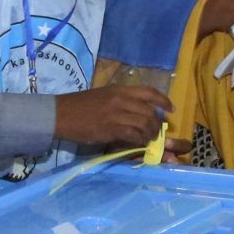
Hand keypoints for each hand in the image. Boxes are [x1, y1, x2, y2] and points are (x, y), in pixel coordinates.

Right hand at [54, 85, 170, 148]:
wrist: (62, 114)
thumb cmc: (81, 105)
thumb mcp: (104, 96)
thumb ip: (122, 100)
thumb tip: (138, 111)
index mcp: (120, 90)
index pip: (149, 92)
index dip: (163, 101)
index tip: (171, 109)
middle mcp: (121, 100)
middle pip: (149, 111)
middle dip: (157, 123)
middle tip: (157, 131)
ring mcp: (117, 115)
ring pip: (144, 124)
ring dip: (150, 134)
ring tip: (149, 139)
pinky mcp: (111, 129)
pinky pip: (133, 135)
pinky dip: (139, 140)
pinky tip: (138, 143)